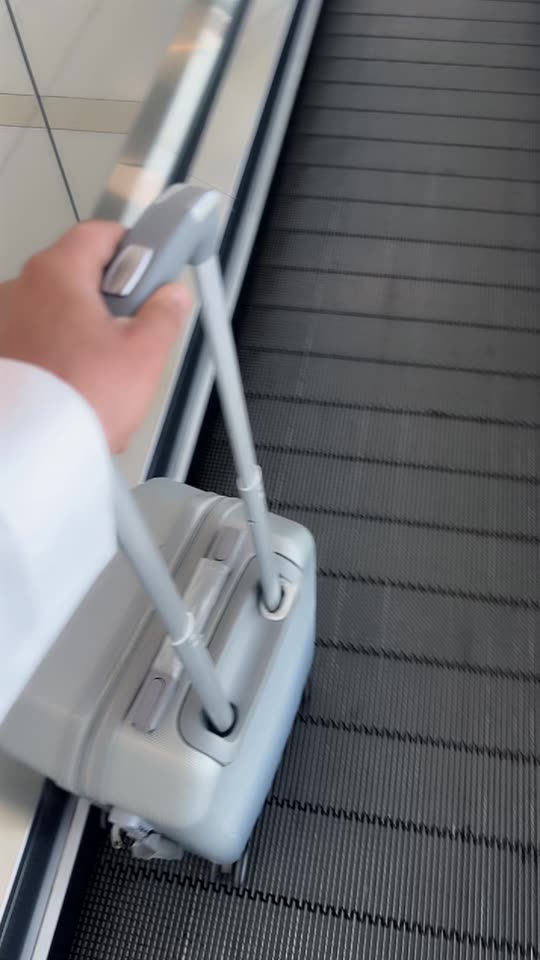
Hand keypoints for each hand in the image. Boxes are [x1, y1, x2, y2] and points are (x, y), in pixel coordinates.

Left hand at [0, 221, 189, 451]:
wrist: (31, 450)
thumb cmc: (78, 398)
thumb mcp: (143, 354)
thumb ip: (163, 315)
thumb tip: (170, 297)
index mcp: (57, 273)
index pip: (99, 233)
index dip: (133, 246)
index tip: (151, 265)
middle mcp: (19, 289)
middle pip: (76, 275)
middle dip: (109, 298)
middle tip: (134, 327)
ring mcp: (3, 323)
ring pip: (54, 312)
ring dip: (80, 330)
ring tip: (103, 369)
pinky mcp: (1, 357)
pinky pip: (35, 342)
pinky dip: (56, 356)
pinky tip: (76, 385)